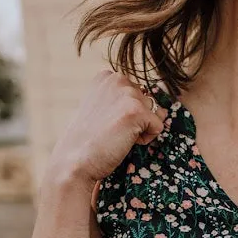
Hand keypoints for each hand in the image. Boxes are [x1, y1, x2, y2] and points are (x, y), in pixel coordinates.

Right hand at [47, 70, 168, 185]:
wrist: (74, 161)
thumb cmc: (88, 141)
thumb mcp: (104, 110)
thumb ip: (126, 102)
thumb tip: (163, 110)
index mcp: (108, 77)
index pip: (138, 94)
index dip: (126, 113)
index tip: (107, 122)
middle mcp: (118, 79)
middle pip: (148, 103)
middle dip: (136, 120)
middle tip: (111, 131)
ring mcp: (127, 93)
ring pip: (155, 114)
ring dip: (141, 129)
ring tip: (117, 135)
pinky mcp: (137, 110)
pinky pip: (158, 127)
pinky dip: (145, 140)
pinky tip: (123, 141)